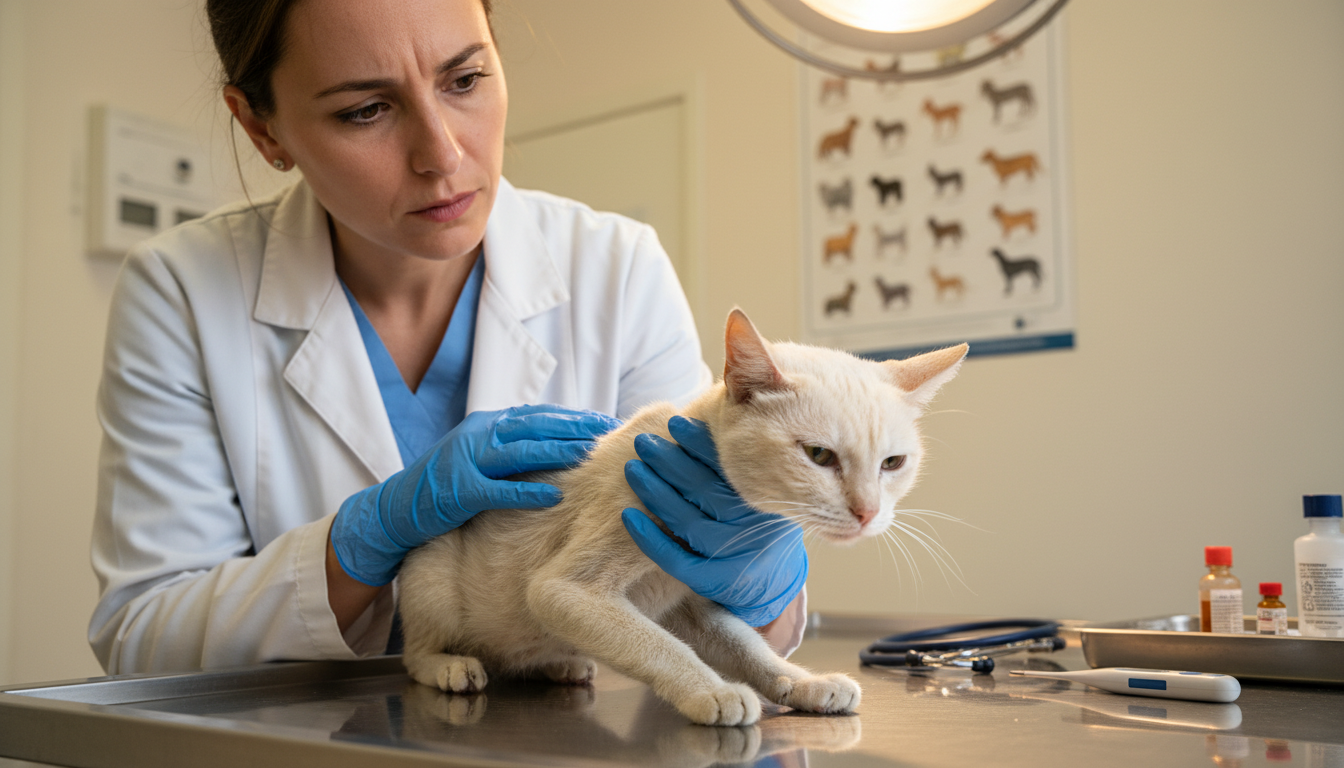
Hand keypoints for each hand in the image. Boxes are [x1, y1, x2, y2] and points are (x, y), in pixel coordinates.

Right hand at [331, 404, 620, 585]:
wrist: (394, 509)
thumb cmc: (444, 486)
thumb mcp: (480, 457)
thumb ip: (513, 448)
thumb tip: (560, 444)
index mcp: (486, 424)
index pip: (538, 415)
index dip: (573, 416)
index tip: (606, 421)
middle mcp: (478, 435)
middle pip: (535, 425)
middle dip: (576, 427)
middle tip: (612, 431)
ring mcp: (466, 461)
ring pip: (520, 451)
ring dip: (559, 450)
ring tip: (592, 454)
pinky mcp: (458, 491)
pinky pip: (498, 489)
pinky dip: (527, 491)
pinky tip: (555, 495)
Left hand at [621, 416, 807, 626]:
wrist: (770, 579)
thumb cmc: (753, 517)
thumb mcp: (761, 485)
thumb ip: (741, 456)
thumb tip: (715, 402)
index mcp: (764, 496)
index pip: (728, 466)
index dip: (699, 442)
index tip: (674, 422)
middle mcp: (750, 527)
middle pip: (703, 491)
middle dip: (669, 461)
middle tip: (642, 441)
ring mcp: (731, 556)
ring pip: (686, 522)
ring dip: (654, 492)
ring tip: (631, 468)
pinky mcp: (712, 581)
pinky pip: (675, 559)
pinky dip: (649, 537)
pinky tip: (627, 515)